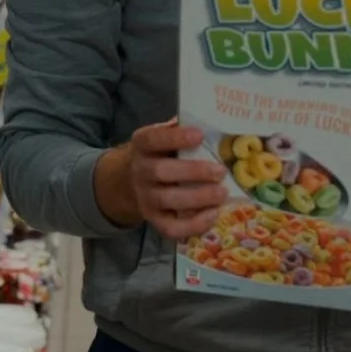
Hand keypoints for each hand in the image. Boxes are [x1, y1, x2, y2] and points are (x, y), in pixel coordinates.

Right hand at [94, 120, 229, 240]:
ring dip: (198, 197)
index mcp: (142, 145)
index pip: (153, 139)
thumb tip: (209, 123)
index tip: (199, 135)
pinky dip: (193, 225)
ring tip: (222, 193)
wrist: (128, 182)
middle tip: (220, 171)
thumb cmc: (157, 155)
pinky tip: (213, 215)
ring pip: (168, 200)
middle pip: (161, 172)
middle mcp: (140, 171)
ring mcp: (145, 197)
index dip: (175, 138)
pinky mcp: (153, 219)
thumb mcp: (160, 138)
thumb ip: (178, 131)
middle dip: (194, 172)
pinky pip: (170, 227)